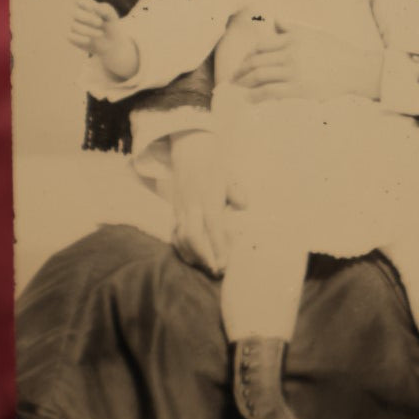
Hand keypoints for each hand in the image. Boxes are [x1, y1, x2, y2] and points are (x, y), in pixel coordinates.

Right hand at [68, 0, 119, 54]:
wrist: (109, 42)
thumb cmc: (109, 24)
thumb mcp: (111, 16)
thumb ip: (106, 10)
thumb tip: (95, 7)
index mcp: (85, 3)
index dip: (84, 3)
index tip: (93, 8)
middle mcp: (76, 12)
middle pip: (75, 13)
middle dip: (88, 18)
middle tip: (100, 23)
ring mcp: (72, 24)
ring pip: (74, 26)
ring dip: (88, 30)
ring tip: (101, 34)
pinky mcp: (70, 36)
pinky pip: (71, 36)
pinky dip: (80, 38)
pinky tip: (89, 40)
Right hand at [170, 130, 230, 276]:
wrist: (190, 148)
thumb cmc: (213, 164)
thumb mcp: (229, 175)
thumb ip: (236, 191)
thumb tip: (244, 206)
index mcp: (208, 196)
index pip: (213, 226)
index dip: (218, 246)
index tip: (225, 264)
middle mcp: (192, 203)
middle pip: (193, 236)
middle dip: (204, 257)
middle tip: (217, 271)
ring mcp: (181, 206)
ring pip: (181, 236)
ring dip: (193, 255)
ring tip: (206, 266)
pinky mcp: (175, 208)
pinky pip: (174, 232)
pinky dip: (181, 247)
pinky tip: (191, 257)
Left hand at [230, 19, 382, 105]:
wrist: (356, 70)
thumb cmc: (336, 51)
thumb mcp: (314, 33)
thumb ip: (292, 28)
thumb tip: (275, 21)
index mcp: (293, 38)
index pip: (262, 45)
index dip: (248, 55)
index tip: (242, 63)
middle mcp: (291, 53)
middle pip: (256, 61)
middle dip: (241, 70)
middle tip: (232, 78)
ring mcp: (294, 72)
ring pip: (260, 76)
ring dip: (244, 83)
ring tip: (237, 89)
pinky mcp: (299, 89)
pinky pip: (270, 92)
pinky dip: (256, 96)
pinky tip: (249, 99)